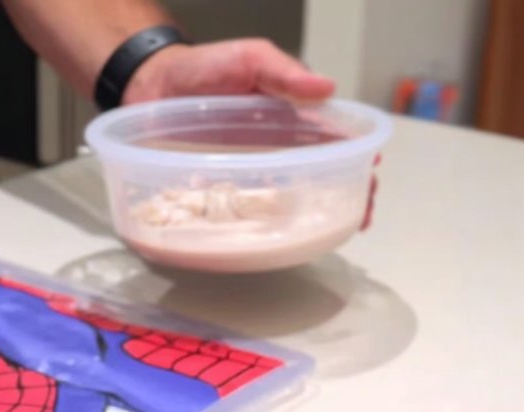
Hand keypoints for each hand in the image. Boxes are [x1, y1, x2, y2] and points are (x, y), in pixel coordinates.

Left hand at [122, 41, 377, 230]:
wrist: (152, 87)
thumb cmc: (204, 67)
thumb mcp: (249, 59)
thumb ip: (283, 72)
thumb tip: (325, 89)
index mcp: (292, 116)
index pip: (336, 137)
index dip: (358, 156)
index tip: (372, 174)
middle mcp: (279, 148)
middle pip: (324, 173)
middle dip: (348, 193)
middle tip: (360, 215)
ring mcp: (254, 171)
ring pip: (293, 198)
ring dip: (317, 216)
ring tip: (335, 232)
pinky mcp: (227, 190)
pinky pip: (253, 211)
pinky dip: (270, 227)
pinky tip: (284, 241)